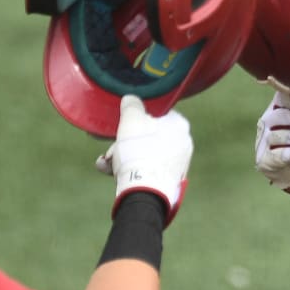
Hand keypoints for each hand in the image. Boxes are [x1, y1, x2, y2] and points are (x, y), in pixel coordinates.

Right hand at [95, 95, 193, 224]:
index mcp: (179, 125)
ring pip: (143, 153)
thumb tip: (131, 99)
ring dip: (121, 156)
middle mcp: (183, 144)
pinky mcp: (167, 181)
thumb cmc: (139, 151)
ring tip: (107, 162)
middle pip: (147, 136)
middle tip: (111, 146)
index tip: (122, 122)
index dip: (137, 115)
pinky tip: (110, 171)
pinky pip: (145, 168)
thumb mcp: (131, 119)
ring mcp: (176, 164)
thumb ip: (131, 104)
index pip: (158, 113)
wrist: (145, 191)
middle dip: (124, 141)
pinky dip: (129, 169)